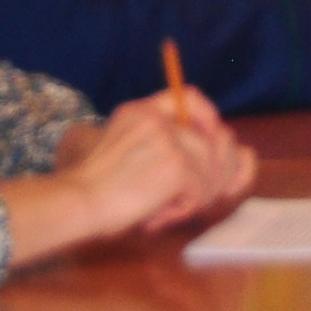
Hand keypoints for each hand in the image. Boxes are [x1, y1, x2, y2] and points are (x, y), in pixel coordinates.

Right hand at [8, 90, 251, 263]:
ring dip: (197, 197)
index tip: (215, 142)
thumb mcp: (130, 152)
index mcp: (142, 111)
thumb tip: (233, 155)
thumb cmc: (98, 189)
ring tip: (166, 209)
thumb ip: (167, 145)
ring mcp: (168, 139)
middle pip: (219, 137)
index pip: (191, 97)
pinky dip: (183, 209)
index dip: (212, 119)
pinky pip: (200, 191)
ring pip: (213, 170)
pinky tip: (158, 214)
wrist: (77, 202)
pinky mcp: (176, 164)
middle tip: (198, 197)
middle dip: (220, 172)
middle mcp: (157, 119)